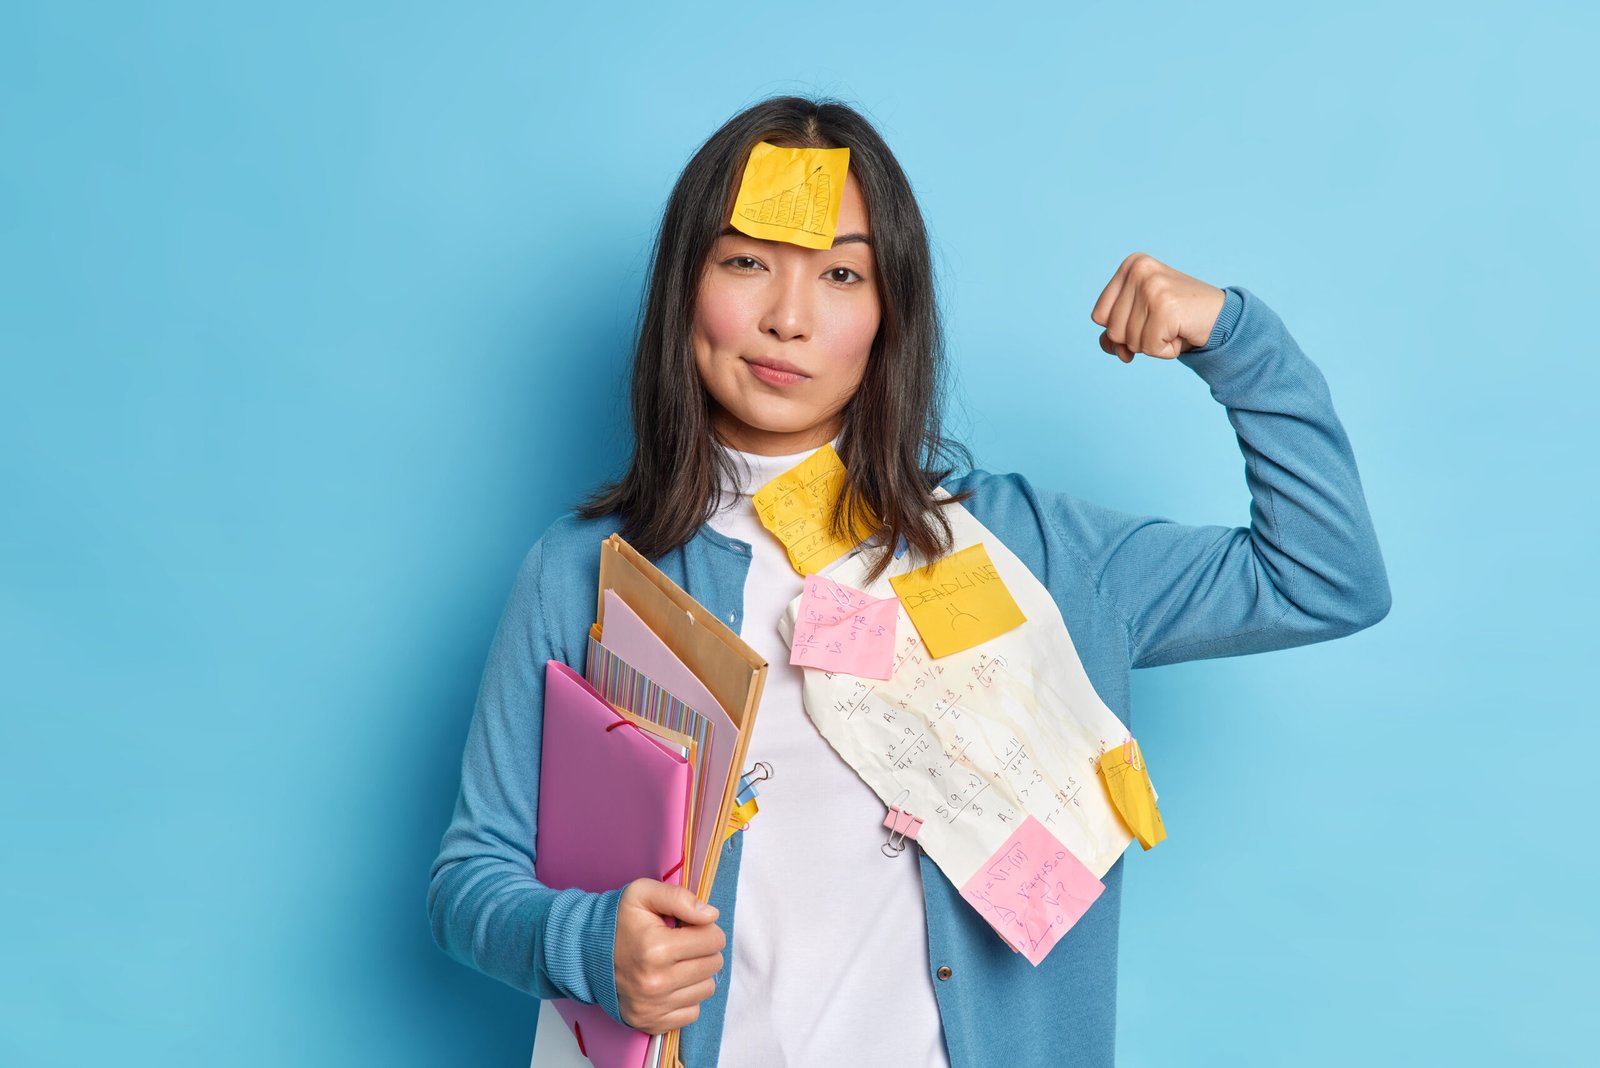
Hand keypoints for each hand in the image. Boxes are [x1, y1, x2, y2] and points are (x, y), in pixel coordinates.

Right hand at [613, 878, 725, 1033]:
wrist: (585, 953)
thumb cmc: (618, 921)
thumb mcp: (643, 893)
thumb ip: (679, 898)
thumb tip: (711, 915)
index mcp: (657, 948)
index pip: (713, 940)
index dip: (707, 929)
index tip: (690, 928)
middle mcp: (656, 982)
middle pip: (713, 965)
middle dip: (704, 950)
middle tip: (683, 944)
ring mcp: (653, 1006)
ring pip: (706, 989)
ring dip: (697, 974)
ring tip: (676, 963)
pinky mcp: (651, 1023)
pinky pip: (692, 1013)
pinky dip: (686, 997)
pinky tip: (670, 983)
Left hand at [1090, 253, 1226, 362]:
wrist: (1220, 318)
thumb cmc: (1178, 318)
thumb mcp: (1140, 320)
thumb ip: (1115, 333)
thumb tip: (1109, 347)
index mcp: (1130, 265)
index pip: (1099, 316)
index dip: (1120, 329)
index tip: (1147, 318)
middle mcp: (1139, 270)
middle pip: (1112, 331)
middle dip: (1137, 339)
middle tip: (1164, 323)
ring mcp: (1153, 287)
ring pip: (1130, 342)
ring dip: (1153, 345)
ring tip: (1173, 326)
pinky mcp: (1166, 307)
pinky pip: (1151, 348)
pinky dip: (1167, 351)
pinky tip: (1181, 333)